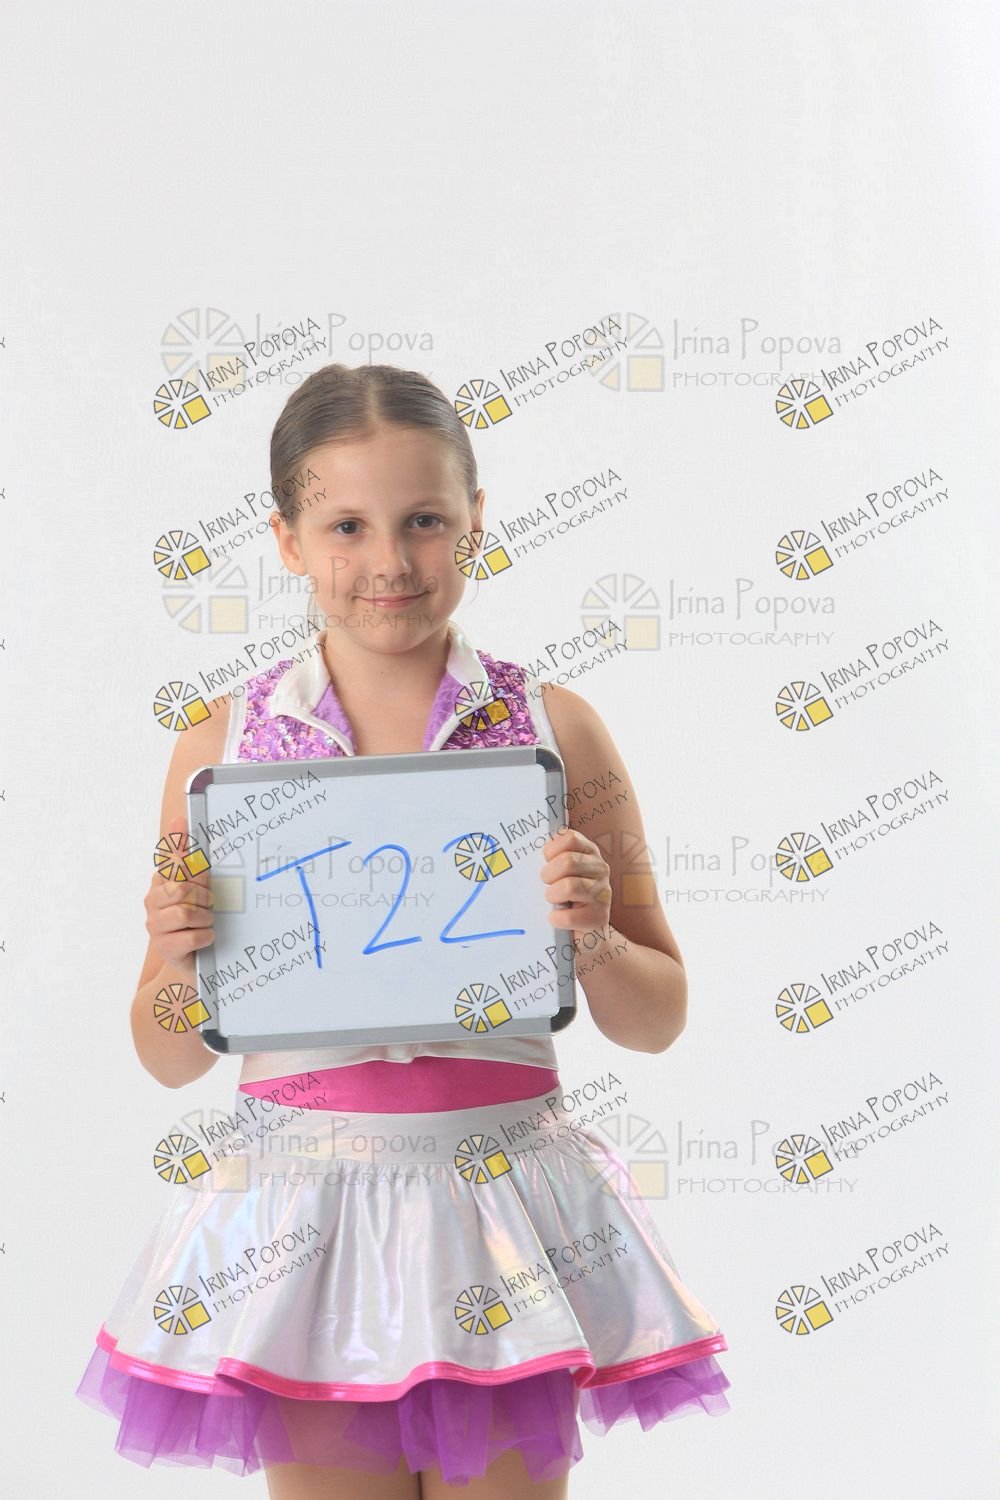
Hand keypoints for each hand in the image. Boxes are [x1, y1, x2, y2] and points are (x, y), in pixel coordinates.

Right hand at [144, 815, 215, 983]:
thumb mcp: (199, 892)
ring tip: (206, 923)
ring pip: (186, 912)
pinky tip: (206, 937)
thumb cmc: (197, 922)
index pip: (168, 858)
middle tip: (209, 906)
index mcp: (161, 883)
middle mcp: (153, 901)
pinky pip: (192, 935)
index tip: (182, 820)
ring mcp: (155, 925)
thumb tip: (183, 827)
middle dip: (204, 897)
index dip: (176, 841)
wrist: (194, 962)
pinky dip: (206, 936)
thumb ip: (192, 866)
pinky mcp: (164, 947)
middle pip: (182, 888)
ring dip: (205, 919)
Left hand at [539, 826, 612, 940]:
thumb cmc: (563, 897)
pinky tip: (556, 918)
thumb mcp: (558, 872)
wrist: (580, 932)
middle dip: (549, 875)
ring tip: (552, 900)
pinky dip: (556, 919)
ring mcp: (602, 892)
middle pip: (568, 862)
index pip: (570, 838)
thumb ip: (550, 859)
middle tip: (547, 884)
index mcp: (588, 852)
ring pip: (570, 886)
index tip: (546, 861)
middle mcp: (600, 869)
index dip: (551, 850)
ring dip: (553, 896)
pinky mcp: (599, 917)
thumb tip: (525, 850)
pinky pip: (569, 916)